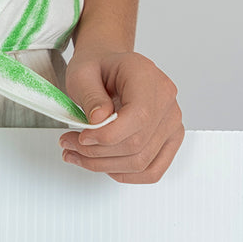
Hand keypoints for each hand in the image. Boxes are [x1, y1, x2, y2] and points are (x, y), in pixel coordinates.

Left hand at [59, 48, 182, 183]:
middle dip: (98, 152)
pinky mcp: (169, 139)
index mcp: (147, 75)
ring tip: (79, 155)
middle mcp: (166, 99)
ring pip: (142, 162)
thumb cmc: (97, 67)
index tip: (81, 137)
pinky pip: (152, 170)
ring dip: (106, 165)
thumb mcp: (82, 73)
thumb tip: (99, 121)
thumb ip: (90, 95)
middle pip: (138, 144)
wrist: (108, 68)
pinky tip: (102, 164)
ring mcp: (171, 121)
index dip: (108, 135)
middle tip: (70, 145)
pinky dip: (124, 174)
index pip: (138, 116)